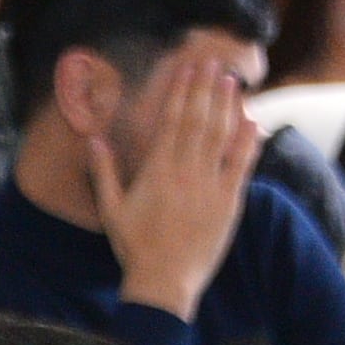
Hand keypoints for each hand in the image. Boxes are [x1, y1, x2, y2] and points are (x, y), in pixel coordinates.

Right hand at [85, 53, 257, 320]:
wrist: (163, 281)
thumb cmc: (135, 247)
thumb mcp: (112, 210)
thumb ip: (104, 172)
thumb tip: (93, 140)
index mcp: (156, 171)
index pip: (171, 121)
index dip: (180, 92)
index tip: (187, 69)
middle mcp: (184, 172)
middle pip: (197, 120)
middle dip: (204, 89)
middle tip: (212, 62)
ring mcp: (209, 185)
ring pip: (220, 136)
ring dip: (226, 106)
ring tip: (230, 81)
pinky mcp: (229, 202)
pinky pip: (241, 164)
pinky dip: (247, 140)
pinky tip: (251, 119)